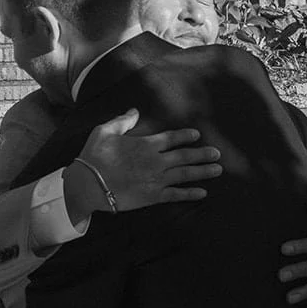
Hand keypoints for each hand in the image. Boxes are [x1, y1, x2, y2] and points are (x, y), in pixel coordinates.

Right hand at [72, 109, 221, 211]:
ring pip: (185, 174)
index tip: (197, 135)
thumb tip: (135, 110)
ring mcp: (156, 179)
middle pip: (184, 156)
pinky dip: (190, 193)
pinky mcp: (152, 196)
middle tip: (217, 154)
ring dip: (203, 171)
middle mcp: (155, 161)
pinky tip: (202, 192)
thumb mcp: (104, 131)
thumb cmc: (94, 157)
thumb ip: (122, 121)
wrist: (89, 184)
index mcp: (145, 145)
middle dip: (202, 154)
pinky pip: (175, 194)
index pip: (171, 138)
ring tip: (217, 170)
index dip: (185, 136)